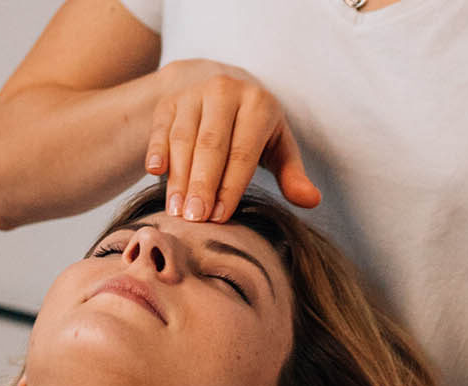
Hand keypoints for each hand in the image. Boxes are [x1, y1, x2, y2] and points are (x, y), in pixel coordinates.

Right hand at [145, 59, 320, 221]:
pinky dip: (157, 150)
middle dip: (202, 184)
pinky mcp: (169, 100)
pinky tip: (156, 173)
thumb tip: (312, 201)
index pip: (243, 151)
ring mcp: (194, 94)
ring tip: (176, 209)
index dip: (231, 185)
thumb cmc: (253, 127)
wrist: (220, 85)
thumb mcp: (277, 145)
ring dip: (178, 177)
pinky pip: (161, 128)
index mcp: (258, 104)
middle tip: (194, 218)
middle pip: (211, 145)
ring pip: (183, 138)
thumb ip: (292, 174)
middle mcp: (226, 91)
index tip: (220, 217)